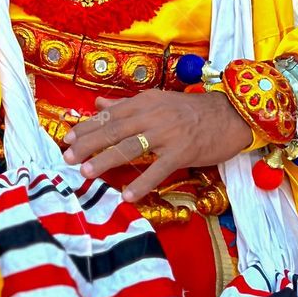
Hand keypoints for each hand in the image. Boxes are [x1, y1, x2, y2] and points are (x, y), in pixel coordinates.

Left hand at [63, 89, 251, 202]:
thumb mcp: (157, 102)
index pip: (110, 114)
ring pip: (131, 146)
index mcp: (145, 101)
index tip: (68, 137)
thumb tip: (97, 105)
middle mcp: (153, 114)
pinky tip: (127, 195)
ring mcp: (168, 133)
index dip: (88, 126)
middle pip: (115, 129)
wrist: (230, 115)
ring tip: (87, 172)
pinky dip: (142, 182)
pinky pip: (159, 169)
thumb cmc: (191, 111)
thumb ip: (126, 105)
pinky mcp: (183, 151)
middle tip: (67, 156)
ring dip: (107, 159)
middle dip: (89, 143)